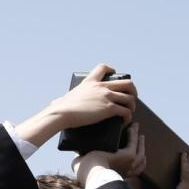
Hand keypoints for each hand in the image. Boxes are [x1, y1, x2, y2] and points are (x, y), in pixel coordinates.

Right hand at [14, 63, 136, 146]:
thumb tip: (55, 103)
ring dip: (132, 106)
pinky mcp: (109, 108)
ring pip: (130, 98)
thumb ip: (63, 98)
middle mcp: (101, 87)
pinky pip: (126, 111)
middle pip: (127, 83)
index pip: (103, 68)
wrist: (61, 113)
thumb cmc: (60, 109)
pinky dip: (128, 117)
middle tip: (131, 98)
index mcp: (90, 82)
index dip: (112, 70)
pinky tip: (125, 121)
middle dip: (133, 91)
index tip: (115, 74)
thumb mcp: (64, 98)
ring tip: (129, 112)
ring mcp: (106, 96)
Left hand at [74, 123, 146, 182]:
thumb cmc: (85, 173)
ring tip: (138, 133)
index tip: (131, 154)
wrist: (92, 173)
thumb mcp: (85, 165)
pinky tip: (132, 128)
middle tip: (140, 141)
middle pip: (140, 163)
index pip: (130, 171)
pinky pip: (133, 142)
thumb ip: (85, 159)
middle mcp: (126, 171)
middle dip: (141, 151)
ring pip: (140, 153)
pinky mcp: (128, 156)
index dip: (132, 163)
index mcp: (116, 175)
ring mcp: (129, 164)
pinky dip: (133, 135)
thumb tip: (79, 152)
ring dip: (140, 142)